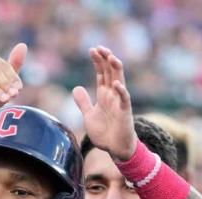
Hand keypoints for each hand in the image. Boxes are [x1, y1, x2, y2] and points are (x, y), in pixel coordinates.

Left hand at [72, 46, 136, 160]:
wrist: (115, 148)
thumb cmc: (105, 133)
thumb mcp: (89, 115)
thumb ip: (83, 102)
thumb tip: (76, 88)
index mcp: (104, 95)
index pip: (101, 73)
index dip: (98, 61)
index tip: (92, 49)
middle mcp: (113, 95)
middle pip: (110, 72)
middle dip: (106, 59)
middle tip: (99, 47)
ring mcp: (120, 102)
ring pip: (119, 81)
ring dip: (116, 69)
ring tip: (111, 57)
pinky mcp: (125, 112)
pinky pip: (124, 99)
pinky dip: (121, 91)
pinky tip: (115, 83)